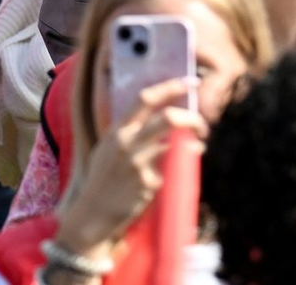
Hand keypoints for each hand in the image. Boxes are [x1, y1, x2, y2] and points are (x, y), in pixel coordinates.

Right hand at [55, 78, 205, 260]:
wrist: (92, 213)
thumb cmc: (103, 177)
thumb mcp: (111, 147)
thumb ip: (133, 133)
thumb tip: (165, 121)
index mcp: (118, 129)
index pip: (146, 98)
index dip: (170, 87)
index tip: (191, 81)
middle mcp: (128, 143)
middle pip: (168, 118)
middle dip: (192, 117)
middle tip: (202, 124)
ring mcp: (139, 164)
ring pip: (175, 145)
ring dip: (192, 144)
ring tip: (197, 145)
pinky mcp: (148, 185)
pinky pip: (170, 171)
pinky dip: (177, 169)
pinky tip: (176, 172)